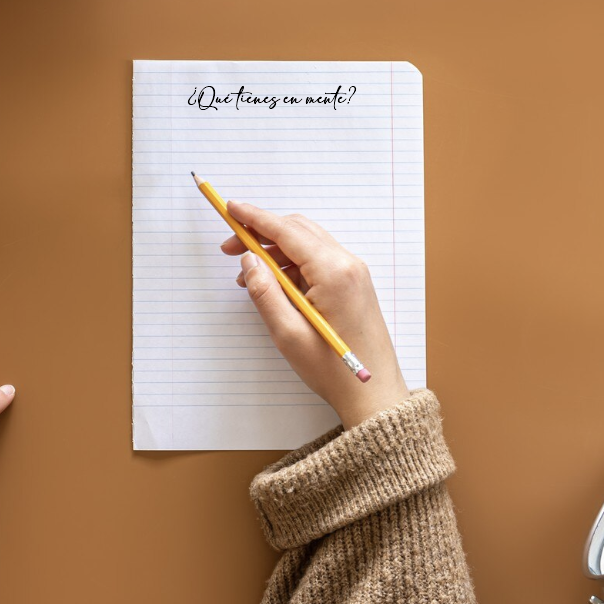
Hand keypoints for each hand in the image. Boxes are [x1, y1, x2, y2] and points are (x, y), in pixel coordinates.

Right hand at [220, 202, 409, 429]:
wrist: (373, 394)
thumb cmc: (333, 371)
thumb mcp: (288, 334)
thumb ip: (265, 293)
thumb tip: (248, 261)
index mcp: (333, 272)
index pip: (287, 232)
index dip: (255, 218)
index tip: (231, 209)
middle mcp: (347, 264)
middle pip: (298, 231)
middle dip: (261, 233)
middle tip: (230, 248)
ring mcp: (353, 273)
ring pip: (307, 243)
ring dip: (275, 250)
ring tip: (248, 274)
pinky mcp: (353, 284)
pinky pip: (318, 260)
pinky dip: (292, 263)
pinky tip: (273, 283)